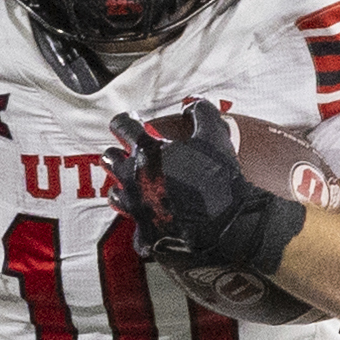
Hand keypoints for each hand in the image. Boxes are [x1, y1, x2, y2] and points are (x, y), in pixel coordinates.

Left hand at [107, 104, 309, 279]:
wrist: (229, 224)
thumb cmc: (220, 178)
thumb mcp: (215, 135)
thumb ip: (201, 112)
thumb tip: (191, 104)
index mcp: (148, 152)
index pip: (121, 126)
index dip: (126, 121)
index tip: (131, 122)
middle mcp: (134, 179)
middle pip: (109, 159)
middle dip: (118, 155)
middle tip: (131, 156)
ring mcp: (136, 209)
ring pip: (115, 194)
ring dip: (124, 188)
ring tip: (138, 188)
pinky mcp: (144, 234)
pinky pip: (136, 228)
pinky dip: (146, 224)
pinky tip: (156, 219)